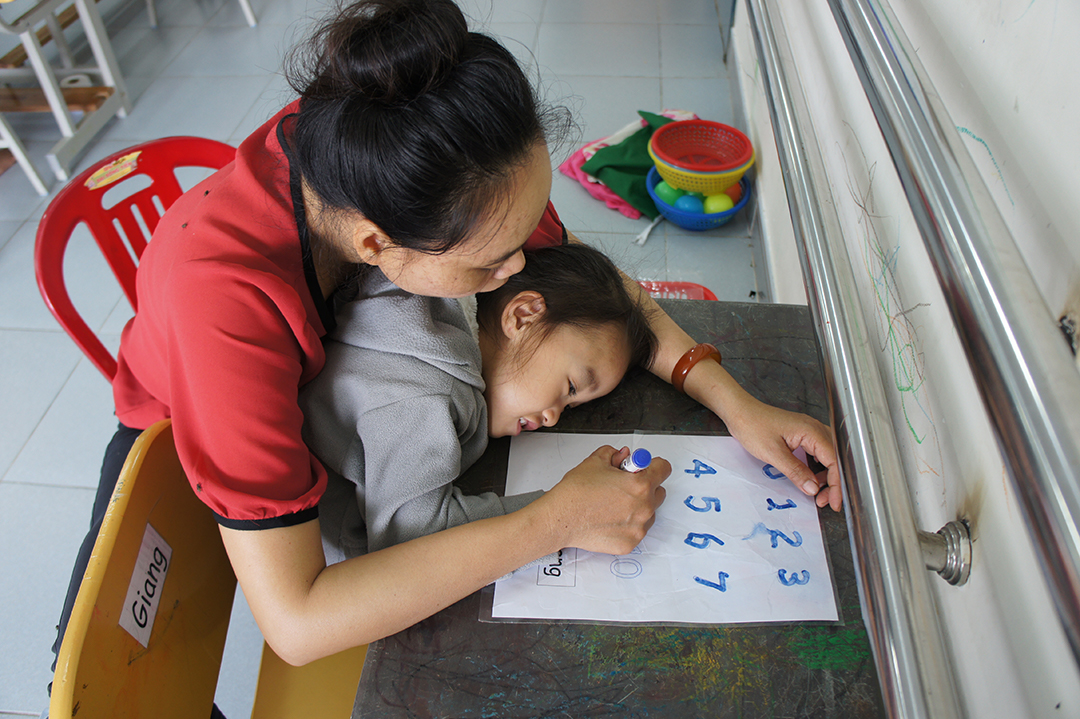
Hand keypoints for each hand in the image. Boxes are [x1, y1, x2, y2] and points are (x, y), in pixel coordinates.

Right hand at [541, 445, 669, 554]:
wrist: (560, 519)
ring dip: (638, 507)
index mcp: (640, 484)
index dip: (651, 465)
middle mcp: (644, 507)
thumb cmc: (575, 493)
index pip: (664, 469)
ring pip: (649, 513)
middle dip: (645, 487)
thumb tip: (624, 456)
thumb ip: (615, 454)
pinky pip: (637, 530)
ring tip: (614, 505)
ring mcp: (638, 528)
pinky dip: (628, 524)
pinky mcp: (630, 543)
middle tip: (623, 487)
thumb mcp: (595, 461)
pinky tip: (610, 519)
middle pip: (659, 491)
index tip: (643, 468)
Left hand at [725, 399, 841, 510]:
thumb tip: (812, 488)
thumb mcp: (773, 453)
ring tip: (817, 492)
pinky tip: (811, 477)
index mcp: (811, 431)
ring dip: (825, 475)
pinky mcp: (800, 434)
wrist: (739, 411)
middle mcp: (814, 429)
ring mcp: (808, 431)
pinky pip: (817, 452)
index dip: (836, 484)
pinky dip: (817, 467)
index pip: (834, 461)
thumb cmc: (752, 425)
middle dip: (833, 482)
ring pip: (827, 456)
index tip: (833, 501)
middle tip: (824, 500)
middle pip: (834, 459)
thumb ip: (795, 471)